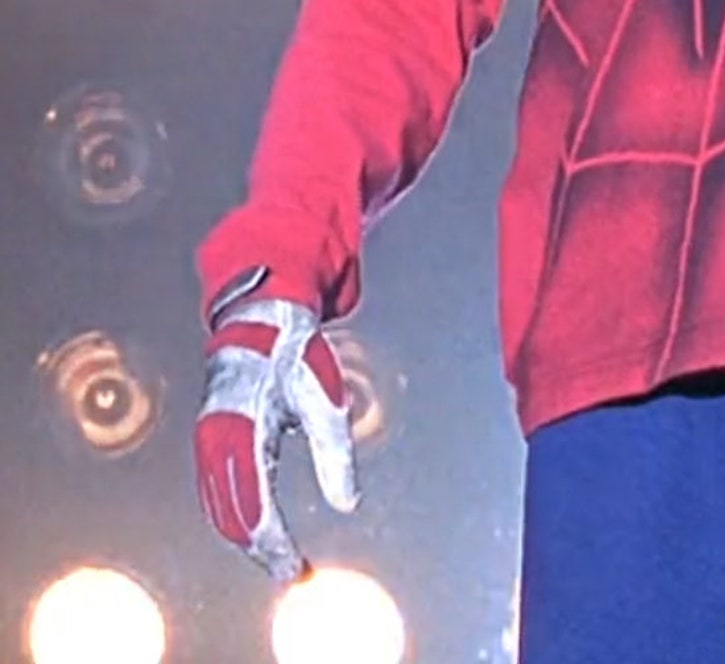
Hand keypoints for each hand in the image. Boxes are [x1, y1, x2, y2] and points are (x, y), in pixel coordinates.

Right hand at [194, 290, 360, 582]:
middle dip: (260, 549)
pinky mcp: (210, 438)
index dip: (273, 543)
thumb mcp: (325, 400)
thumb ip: (334, 454)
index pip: (254, 504)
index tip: (294, 568)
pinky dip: (234, 516)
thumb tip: (349, 505)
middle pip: (232, 514)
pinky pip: (215, 490)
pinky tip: (256, 530)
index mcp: (243, 430)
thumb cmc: (297, 357)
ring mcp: (207, 439)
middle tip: (292, 573)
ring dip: (245, 537)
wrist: (260, 319)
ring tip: (278, 559)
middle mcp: (215, 440)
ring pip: (219, 506)